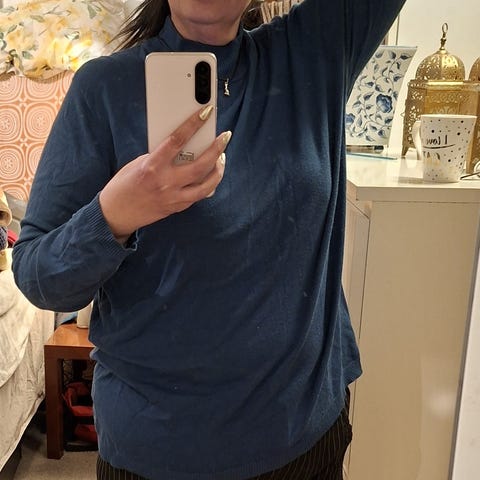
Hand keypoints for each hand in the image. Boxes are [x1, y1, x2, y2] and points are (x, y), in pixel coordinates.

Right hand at [99, 105, 229, 242]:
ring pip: (206, 185)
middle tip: (225, 137)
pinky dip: (207, 184)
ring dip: (218, 170)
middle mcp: (166, 183)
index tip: (206, 113)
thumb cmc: (124, 184)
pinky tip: (210, 175)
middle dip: (216, 148)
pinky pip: (198, 195)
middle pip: (200, 165)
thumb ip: (161, 156)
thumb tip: (182, 147)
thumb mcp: (139, 163)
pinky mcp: (177, 208)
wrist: (117, 213)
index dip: (193, 124)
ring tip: (221, 158)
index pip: (177, 140)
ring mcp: (174, 198)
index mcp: (153, 166)